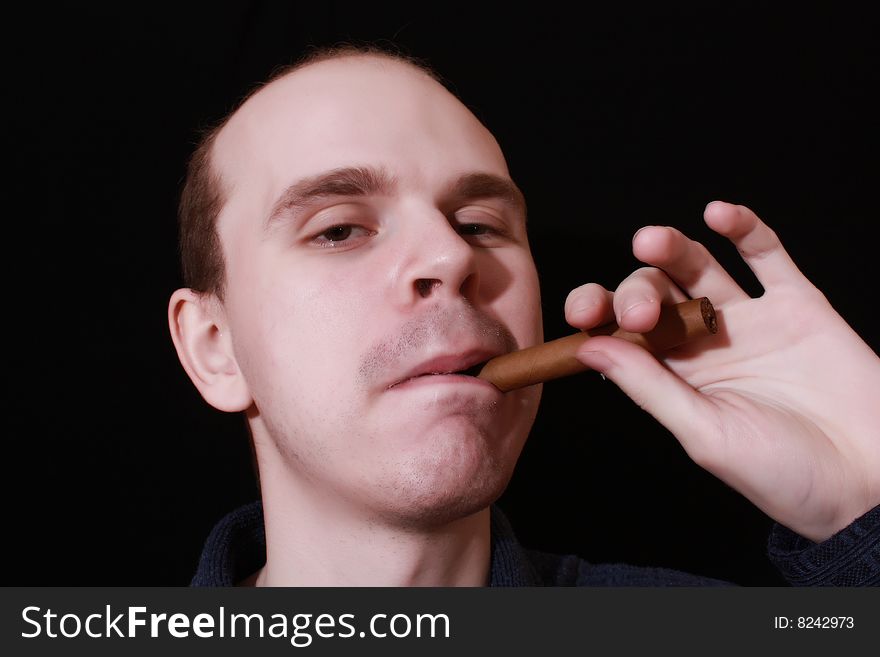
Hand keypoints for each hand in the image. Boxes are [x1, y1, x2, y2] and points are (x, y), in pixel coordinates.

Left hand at [565, 201, 879, 541]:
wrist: (869, 480)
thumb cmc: (784, 474)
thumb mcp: (705, 434)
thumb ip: (649, 386)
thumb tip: (588, 346)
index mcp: (674, 378)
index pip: (623, 333)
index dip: (600, 315)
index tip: (584, 313)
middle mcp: (705, 344)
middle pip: (656, 294)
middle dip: (637, 291)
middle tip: (641, 309)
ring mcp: (750, 321)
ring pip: (701, 268)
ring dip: (672, 248)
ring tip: (651, 241)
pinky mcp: (797, 305)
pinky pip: (767, 256)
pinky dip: (744, 229)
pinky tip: (718, 214)